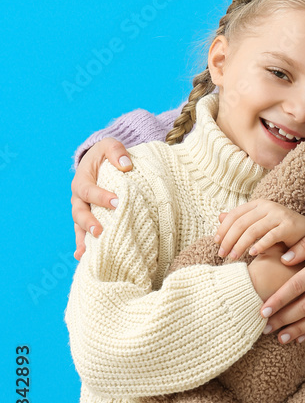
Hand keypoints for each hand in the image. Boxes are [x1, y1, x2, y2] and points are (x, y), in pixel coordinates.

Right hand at [71, 137, 132, 259]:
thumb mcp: (110, 145)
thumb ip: (116, 151)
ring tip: (88, 252)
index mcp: (82, 180)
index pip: (88, 190)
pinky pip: (84, 234)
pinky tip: (86, 257)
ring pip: (79, 227)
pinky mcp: (90, 219)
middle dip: (88, 222)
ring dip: (84, 239)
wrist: (104, 162)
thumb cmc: (107, 154)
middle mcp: (79, 198)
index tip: (117, 202)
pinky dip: (84, 245)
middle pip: (79, 212)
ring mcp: (83, 211)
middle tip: (100, 230)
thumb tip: (126, 165)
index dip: (100, 197)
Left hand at [213, 199, 304, 260]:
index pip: (235, 214)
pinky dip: (259, 245)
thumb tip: (220, 217)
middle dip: (228, 239)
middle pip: (241, 222)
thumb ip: (242, 220)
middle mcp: (268, 206)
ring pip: (252, 230)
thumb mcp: (260, 224)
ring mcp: (279, 215)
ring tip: (233, 257)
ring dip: (240, 245)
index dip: (223, 228)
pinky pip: (270, 236)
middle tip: (221, 254)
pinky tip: (252, 254)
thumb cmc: (284, 232)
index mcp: (259, 204)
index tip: (216, 242)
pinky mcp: (290, 226)